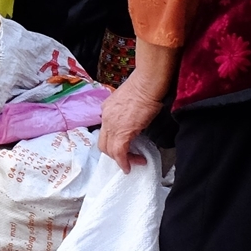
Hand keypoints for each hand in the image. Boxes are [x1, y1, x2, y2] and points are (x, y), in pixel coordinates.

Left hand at [96, 47, 175, 171]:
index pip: (105, 131)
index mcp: (107, 109)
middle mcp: (106, 117)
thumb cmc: (144, 87)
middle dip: (114, 154)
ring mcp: (112, 124)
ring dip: (121, 159)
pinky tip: (129, 166)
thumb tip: (134, 120)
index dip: (113, 142)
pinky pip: (119, 152)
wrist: (147, 83)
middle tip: (128, 157)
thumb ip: (126, 111)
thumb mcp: (129, 100)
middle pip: (103, 143)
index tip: (124, 147)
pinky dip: (123, 162)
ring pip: (109, 149)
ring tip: (134, 161)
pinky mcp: (122, 131)